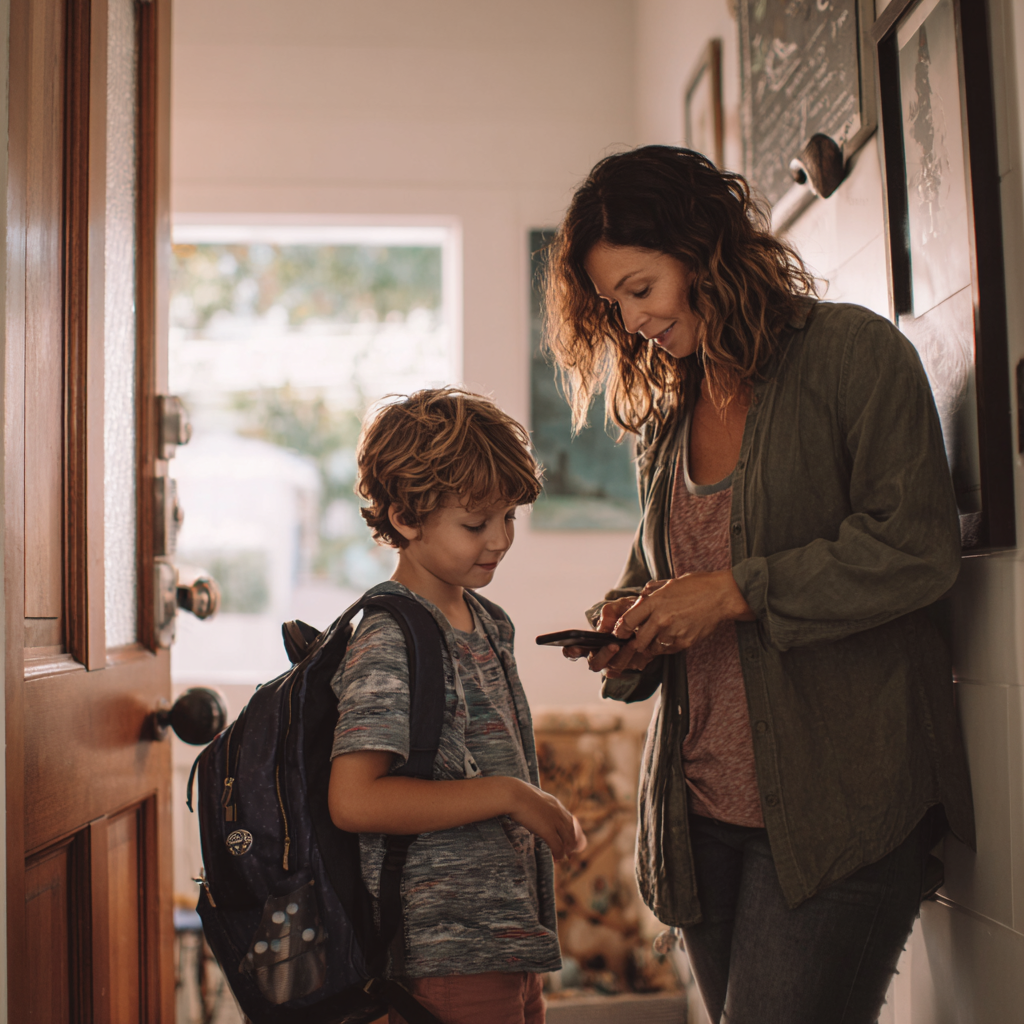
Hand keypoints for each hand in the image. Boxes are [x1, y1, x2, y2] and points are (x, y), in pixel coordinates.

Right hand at [507, 779, 585, 859]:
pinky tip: (556, 859)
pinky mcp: (548, 830)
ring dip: (566, 851)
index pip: (569, 820)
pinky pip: (558, 846)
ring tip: (563, 858)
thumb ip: (534, 803)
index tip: (568, 841)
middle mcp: (558, 812)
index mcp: (554, 803)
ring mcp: (554, 821)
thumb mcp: (530, 796)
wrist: (513, 794)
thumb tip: (527, 805)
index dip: (571, 832)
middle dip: (572, 844)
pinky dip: (559, 854)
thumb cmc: (515, 794)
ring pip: (567, 840)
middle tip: (569, 854)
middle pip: (571, 831)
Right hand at [561, 596, 653, 678]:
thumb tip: (604, 628)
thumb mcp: (617, 607)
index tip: (574, 648)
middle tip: (614, 645)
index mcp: (590, 641)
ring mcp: (615, 662)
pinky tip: (642, 650)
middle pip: (595, 663)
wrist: (648, 617)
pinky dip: (637, 659)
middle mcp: (600, 655)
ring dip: (624, 656)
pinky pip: (633, 667)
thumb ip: (609, 614)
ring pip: (615, 666)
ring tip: (632, 643)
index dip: (571, 651)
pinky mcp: (632, 665)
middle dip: (604, 655)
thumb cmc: (626, 611)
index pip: (574, 650)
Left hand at [613, 570, 753, 655]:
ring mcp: (674, 632)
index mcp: (655, 602)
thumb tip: (639, 600)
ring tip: (656, 637)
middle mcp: (662, 618)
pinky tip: (670, 638)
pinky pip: (668, 650)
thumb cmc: (696, 586)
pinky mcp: (685, 642)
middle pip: (638, 640)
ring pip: (652, 648)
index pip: (628, 621)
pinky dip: (665, 647)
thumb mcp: (669, 583)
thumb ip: (652, 593)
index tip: (620, 633)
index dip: (621, 630)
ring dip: (651, 645)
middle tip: (636, 640)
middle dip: (635, 642)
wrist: (721, 596)